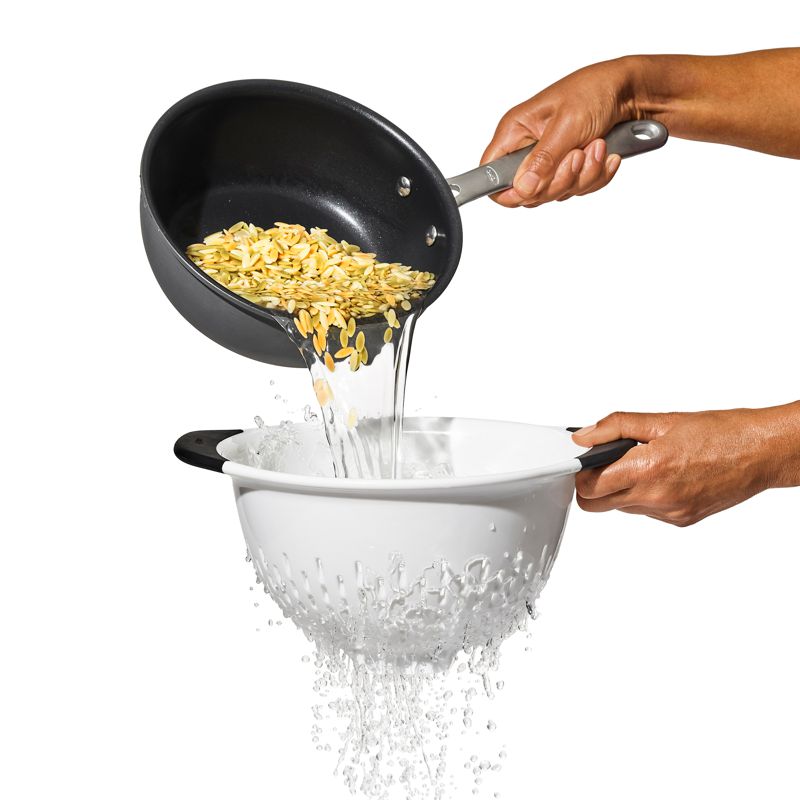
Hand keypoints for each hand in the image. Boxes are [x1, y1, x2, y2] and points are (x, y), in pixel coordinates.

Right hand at [481, 58, 637, 207]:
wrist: (632, 90)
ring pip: (555, 193)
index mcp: (515, 131)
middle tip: (577, 154)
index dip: (507, 190)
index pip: (490, 173)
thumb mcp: (568, 123)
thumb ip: (543, 159)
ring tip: (597, 146)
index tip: (532, 189)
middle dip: (559, 180)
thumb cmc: (596, 90)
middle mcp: (528, 148)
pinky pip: (577, 190)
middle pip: (527, 192)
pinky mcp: (570, 170)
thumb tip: (522, 187)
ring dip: (583, 175)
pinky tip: (604, 152)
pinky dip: (596, 175)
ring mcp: (549, 162)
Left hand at [571, 405, 799, 526]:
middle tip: (605, 464)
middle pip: (597, 506)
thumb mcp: (661, 421)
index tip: (584, 460)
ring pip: (621, 509)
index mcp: (648, 469)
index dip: (581, 472)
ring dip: (621, 490)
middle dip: (593, 486)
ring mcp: (669, 514)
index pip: (589, 487)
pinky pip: (646, 512)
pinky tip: (664, 476)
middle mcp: (657, 498)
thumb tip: (584, 437)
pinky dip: (644, 496)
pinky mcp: (680, 521)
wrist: (760, 453)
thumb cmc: (719, 433)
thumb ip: (615, 428)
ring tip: (644, 464)